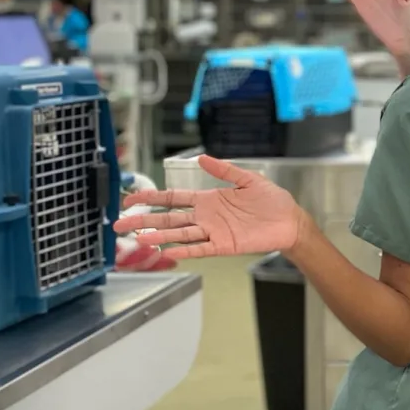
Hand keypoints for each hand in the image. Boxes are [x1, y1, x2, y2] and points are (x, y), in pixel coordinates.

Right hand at [114, 155, 309, 259]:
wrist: (290, 221)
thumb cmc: (272, 201)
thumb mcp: (248, 179)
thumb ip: (225, 170)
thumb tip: (202, 157)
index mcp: (209, 199)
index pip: (174, 198)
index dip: (152, 198)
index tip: (130, 199)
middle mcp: (206, 217)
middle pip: (168, 218)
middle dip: (144, 221)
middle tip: (119, 224)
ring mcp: (212, 232)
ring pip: (179, 234)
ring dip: (158, 236)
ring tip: (137, 239)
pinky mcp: (223, 245)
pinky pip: (199, 249)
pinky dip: (183, 251)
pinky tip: (167, 252)